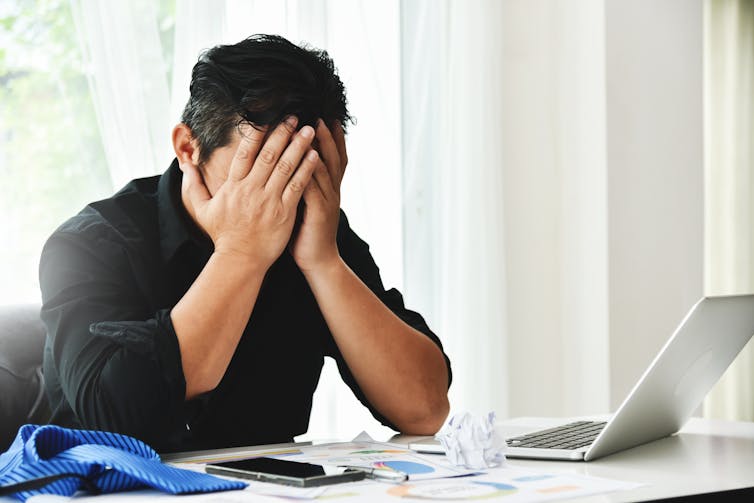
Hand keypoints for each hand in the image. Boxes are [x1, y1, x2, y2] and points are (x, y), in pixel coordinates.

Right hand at [181, 117, 319, 269]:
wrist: (240, 260)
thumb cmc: (223, 235)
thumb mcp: (202, 210)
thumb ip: (193, 185)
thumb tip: (183, 164)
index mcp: (233, 186)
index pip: (245, 153)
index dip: (256, 133)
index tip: (267, 116)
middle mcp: (251, 190)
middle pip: (268, 154)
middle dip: (282, 133)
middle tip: (294, 116)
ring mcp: (269, 200)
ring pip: (285, 167)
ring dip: (298, 146)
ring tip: (309, 130)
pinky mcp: (284, 212)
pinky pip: (297, 186)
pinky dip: (306, 170)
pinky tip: (314, 156)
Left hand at [289, 120, 347, 271]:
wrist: (317, 261)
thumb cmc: (305, 233)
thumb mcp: (305, 205)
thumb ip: (301, 185)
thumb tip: (289, 167)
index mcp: (329, 189)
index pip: (333, 158)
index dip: (332, 138)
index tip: (325, 117)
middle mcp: (332, 191)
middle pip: (333, 157)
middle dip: (327, 135)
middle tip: (320, 115)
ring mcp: (328, 201)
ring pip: (326, 168)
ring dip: (321, 147)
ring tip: (314, 128)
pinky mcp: (320, 212)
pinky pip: (315, 187)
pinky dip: (311, 171)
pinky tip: (306, 158)